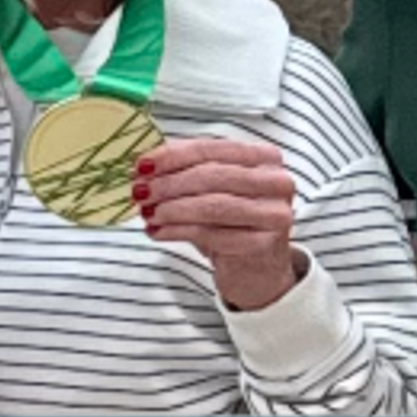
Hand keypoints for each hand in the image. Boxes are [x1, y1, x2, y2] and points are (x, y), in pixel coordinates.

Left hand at [131, 133, 301, 313]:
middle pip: (211, 176)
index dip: (172, 157)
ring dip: (172, 209)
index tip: (142, 165)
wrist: (255, 267)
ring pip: (212, 206)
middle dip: (169, 184)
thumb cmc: (231, 222)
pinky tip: (158, 231)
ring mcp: (274, 213)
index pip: (210, 149)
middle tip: (140, 192)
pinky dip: (178, 231)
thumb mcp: (210, 189)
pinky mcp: (262, 243)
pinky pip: (211, 234)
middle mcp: (276, 181)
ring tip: (147, 213)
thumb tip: (144, 165)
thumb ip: (185, 171)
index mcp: (263, 156)